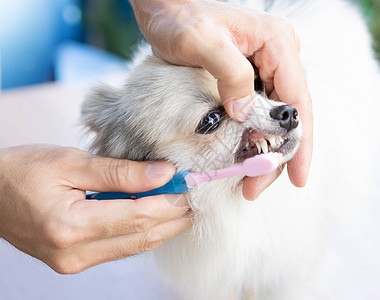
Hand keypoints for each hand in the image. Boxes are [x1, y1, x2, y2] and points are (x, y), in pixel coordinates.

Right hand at [0, 145, 190, 273]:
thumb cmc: (22, 170)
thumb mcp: (71, 162)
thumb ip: (120, 171)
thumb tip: (164, 172)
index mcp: (70, 225)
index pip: (138, 216)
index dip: (170, 201)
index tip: (190, 184)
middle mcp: (73, 253)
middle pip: (142, 237)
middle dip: (173, 217)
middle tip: (195, 197)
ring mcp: (73, 263)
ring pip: (134, 247)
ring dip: (162, 227)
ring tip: (182, 206)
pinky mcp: (73, 262)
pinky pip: (119, 249)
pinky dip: (141, 233)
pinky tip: (155, 217)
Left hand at [130, 0, 312, 198]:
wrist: (164, 6)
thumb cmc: (180, 17)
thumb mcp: (203, 42)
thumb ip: (230, 74)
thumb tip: (244, 114)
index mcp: (277, 44)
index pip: (298, 100)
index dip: (300, 142)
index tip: (297, 176)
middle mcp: (278, 57)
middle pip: (288, 115)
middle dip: (277, 154)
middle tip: (255, 187)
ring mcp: (264, 67)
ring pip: (273, 118)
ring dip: (263, 150)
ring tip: (247, 180)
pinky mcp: (248, 76)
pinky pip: (257, 112)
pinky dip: (251, 137)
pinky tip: (240, 157)